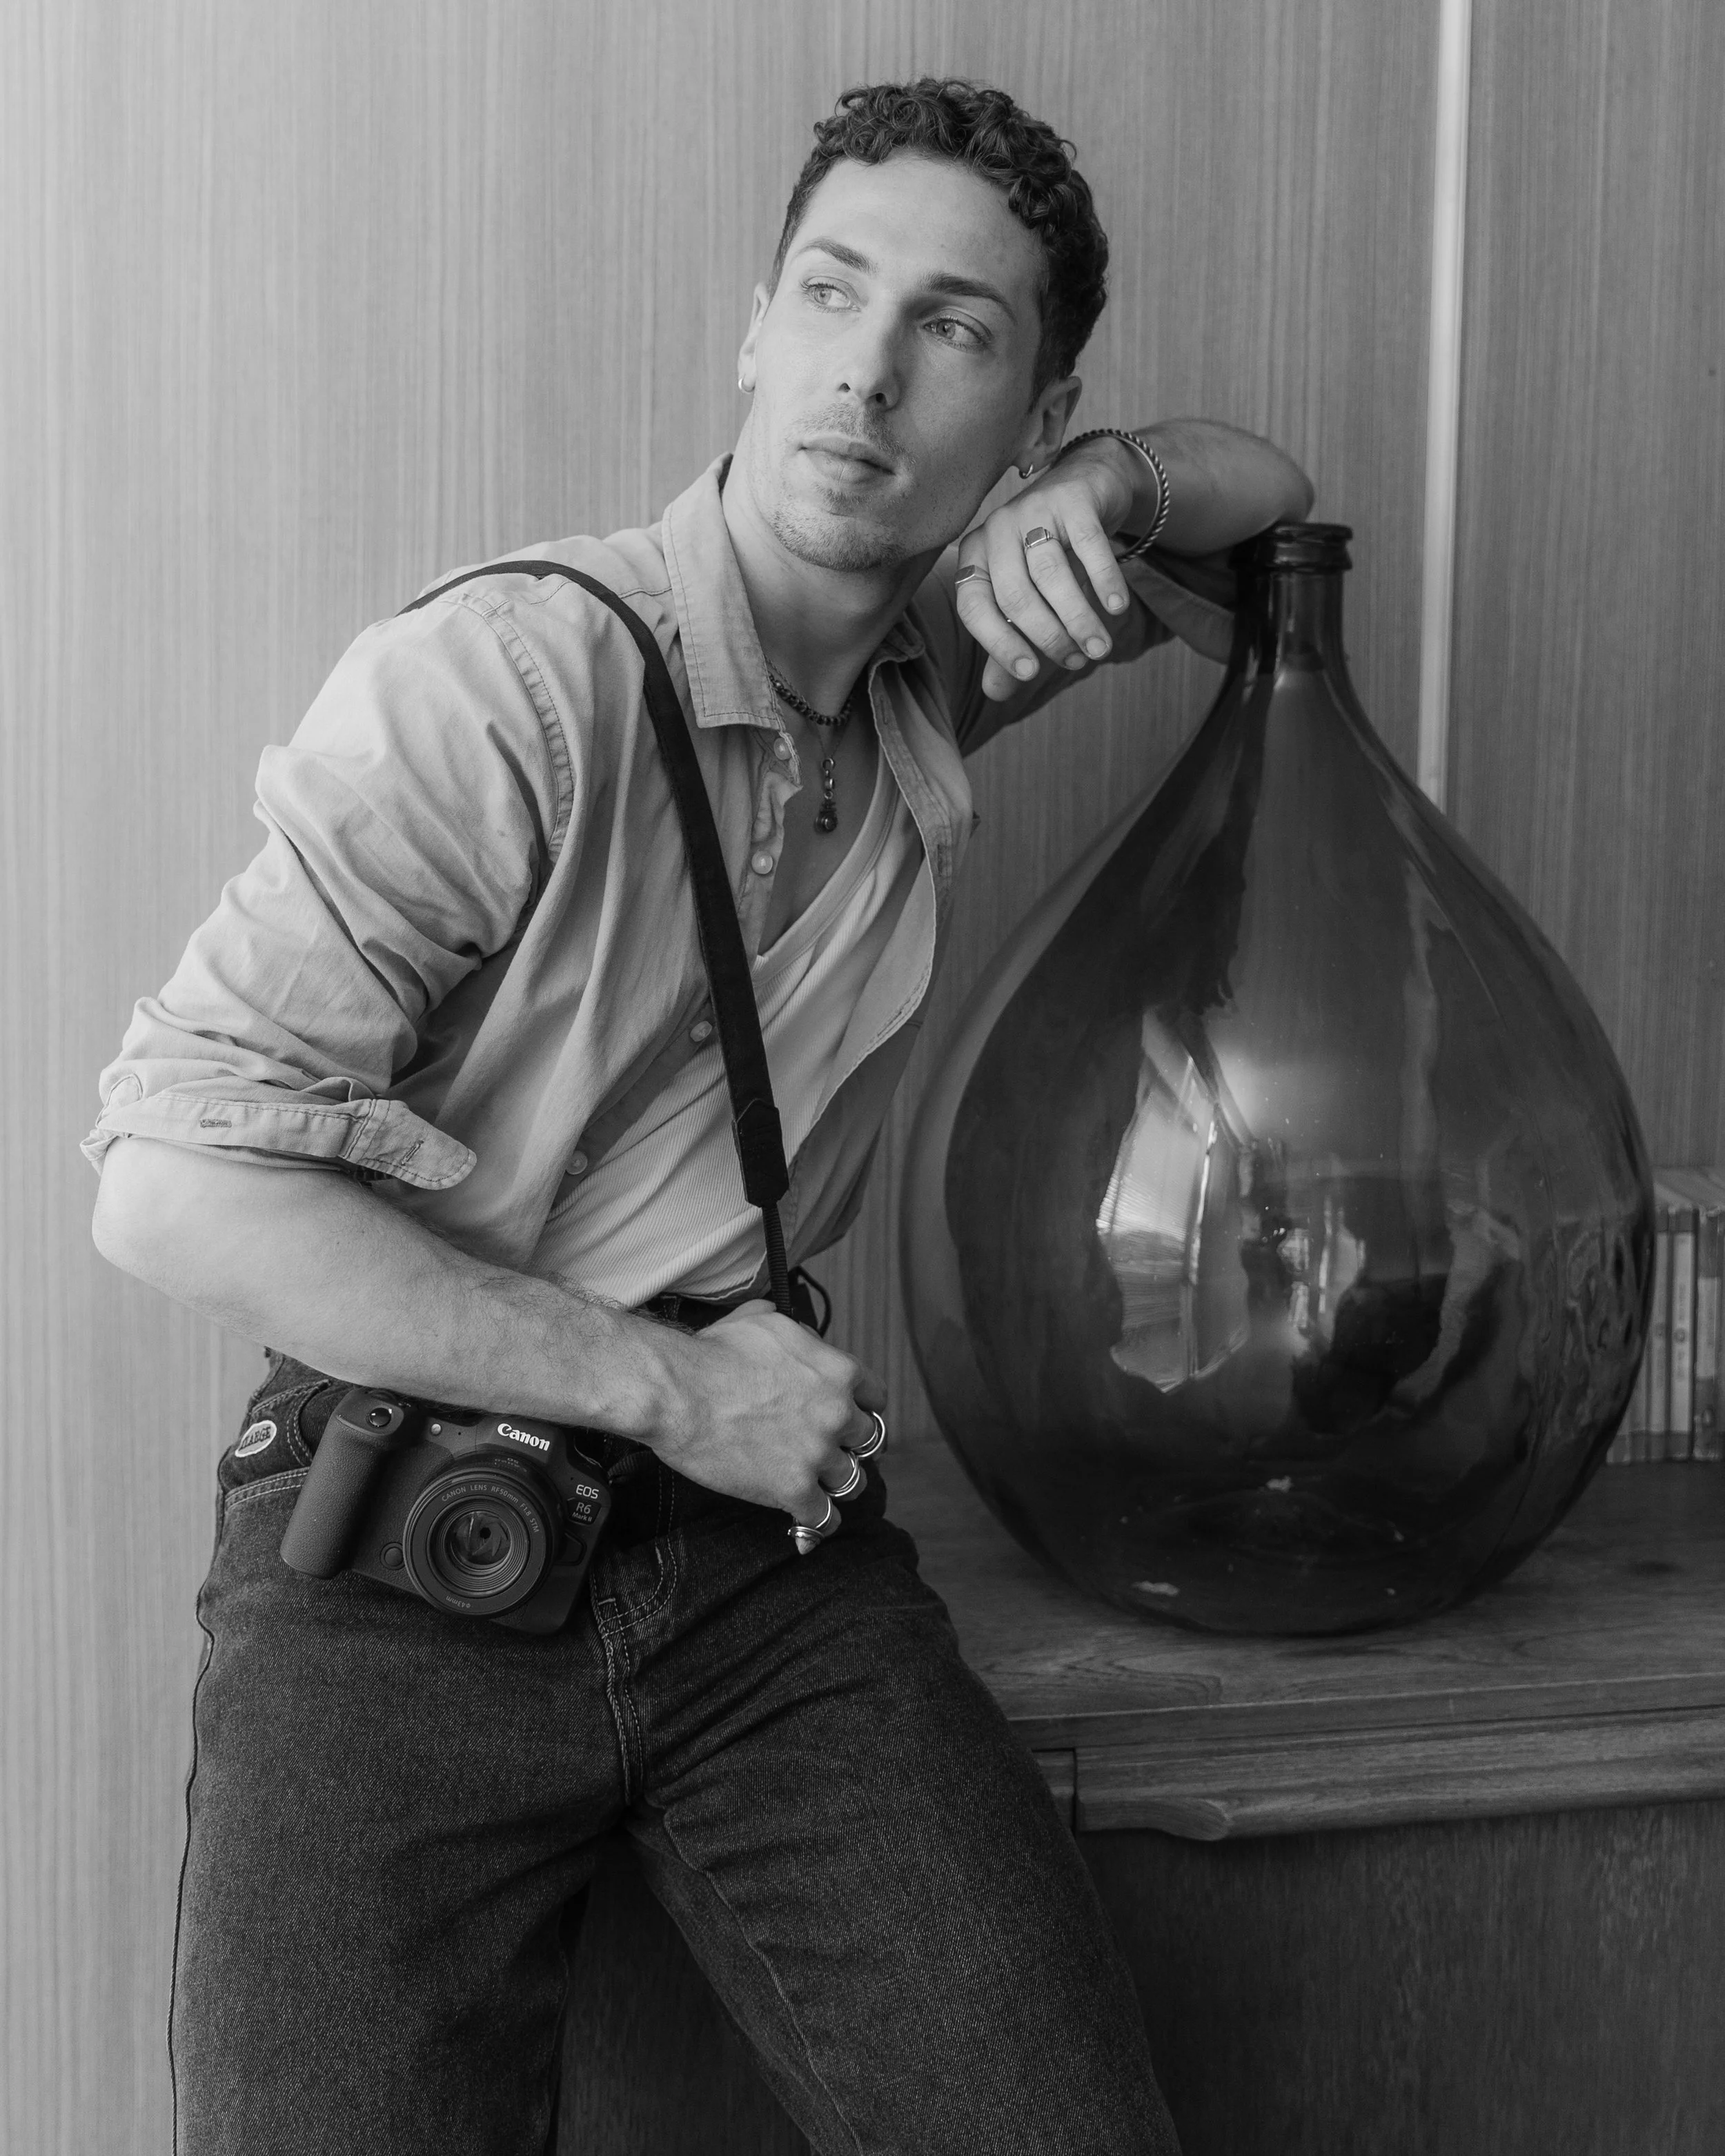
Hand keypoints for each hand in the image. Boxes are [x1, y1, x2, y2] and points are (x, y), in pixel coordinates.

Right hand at [649, 1300, 886, 1535]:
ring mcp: (817, 1454)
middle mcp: (837, 1414)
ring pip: (852, 1481)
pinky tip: (811, 1528)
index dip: (863, 1410)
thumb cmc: (712, 1354)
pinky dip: (819, 1523)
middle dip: (852, 1446)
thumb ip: (793, 1331)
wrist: (678, 1392)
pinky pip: (823, 1517)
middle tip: (835, 1452)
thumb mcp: (762, 1321)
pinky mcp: (793, 1489)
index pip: (876, 1398)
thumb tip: (795, 1329)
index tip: (852, 1419)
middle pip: (868, 1441)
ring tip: (822, 1487)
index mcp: (838, 1372)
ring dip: (837, 1484)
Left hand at [955, 442, 1136, 700]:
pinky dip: (1104, 580)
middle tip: (1077, 662)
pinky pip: (1089, 545)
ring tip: (1099, 649)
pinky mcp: (1071, 497)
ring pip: (1051, 574)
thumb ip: (1009, 641)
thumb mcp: (1029, 597)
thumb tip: (996, 694)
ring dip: (1078, 618)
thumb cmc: (1050, 553)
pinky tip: (1116, 608)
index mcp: (975, 558)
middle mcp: (996, 530)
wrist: (1087, 488)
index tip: (1029, 673)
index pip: (974, 607)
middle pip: (1015, 595)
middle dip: (1048, 637)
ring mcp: (1032, 509)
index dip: (998, 644)